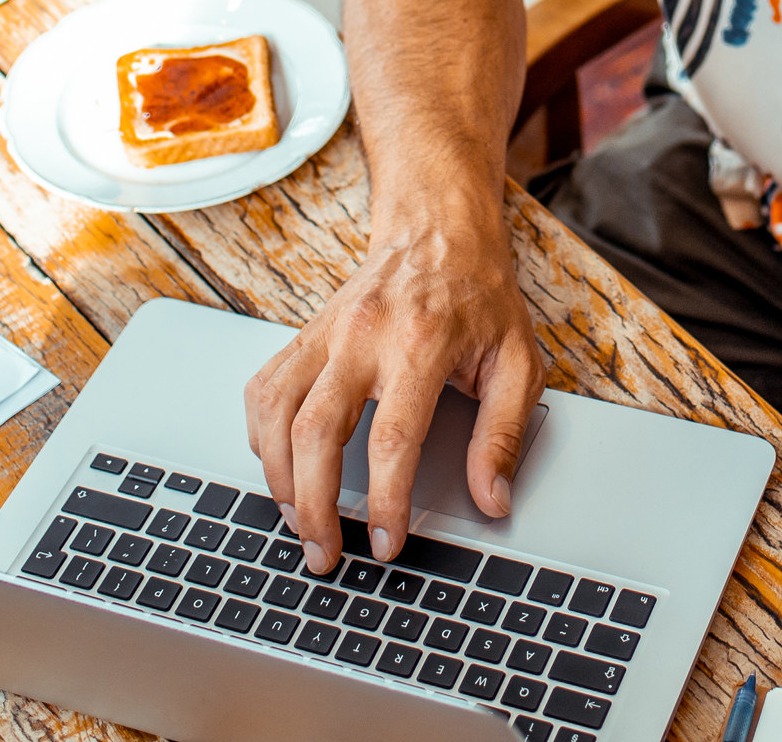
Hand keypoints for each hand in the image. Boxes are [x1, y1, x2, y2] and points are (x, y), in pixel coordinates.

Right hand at [240, 210, 544, 575]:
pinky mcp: (305, 333)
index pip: (392, 437)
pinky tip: (281, 467)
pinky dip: (263, 436)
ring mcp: (326, 331)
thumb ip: (504, 434)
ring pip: (277, 411)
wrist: (438, 230)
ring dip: (279, 477)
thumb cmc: (480, 296)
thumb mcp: (518, 361)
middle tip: (327, 551)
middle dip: (314, 504)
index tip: (387, 542)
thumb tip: (492, 499)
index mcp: (422, 343)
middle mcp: (364, 335)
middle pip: (316, 431)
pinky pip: (264, 388)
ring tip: (299, 521)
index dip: (386, 500)